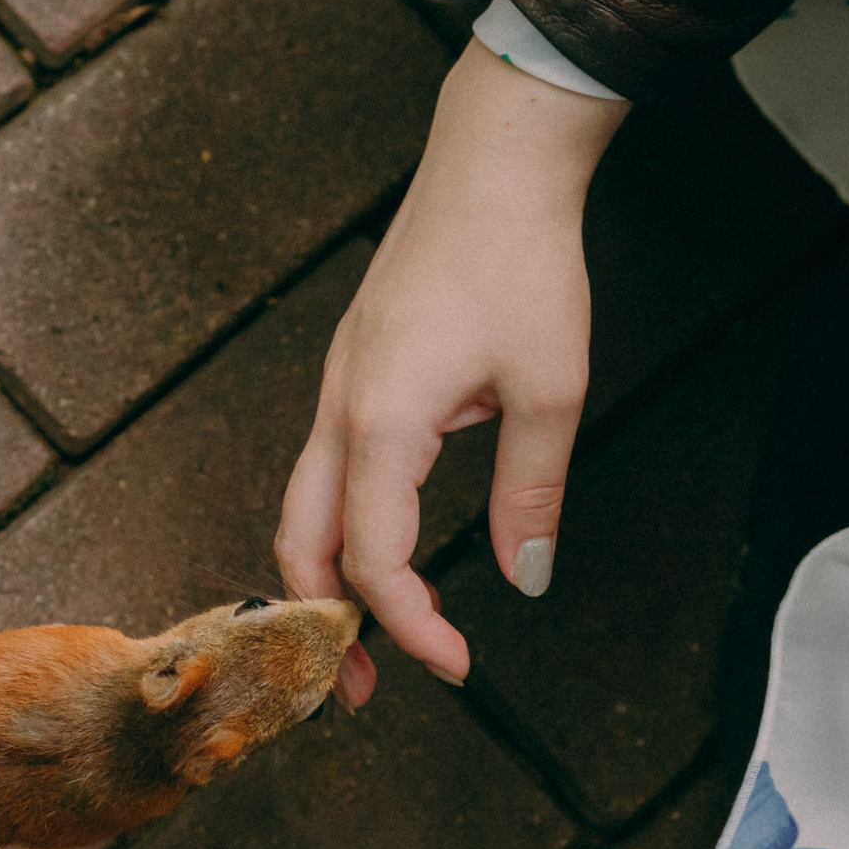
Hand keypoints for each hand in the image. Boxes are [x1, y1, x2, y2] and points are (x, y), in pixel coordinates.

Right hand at [276, 41, 627, 703]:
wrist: (495, 160)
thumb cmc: (521, 259)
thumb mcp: (549, 391)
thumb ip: (531, 495)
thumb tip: (525, 577)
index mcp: (381, 421)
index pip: (373, 557)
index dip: (407, 626)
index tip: (454, 667)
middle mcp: (340, 407)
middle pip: (299, 542)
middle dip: (322, 624)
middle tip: (358, 688)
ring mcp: (337, 385)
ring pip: (302, 506)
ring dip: (326, 577)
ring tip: (363, 634)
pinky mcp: (353, 369)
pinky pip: (324, 469)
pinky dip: (337, 527)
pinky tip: (377, 547)